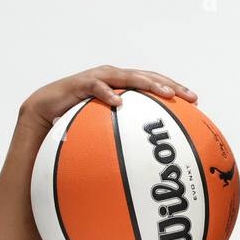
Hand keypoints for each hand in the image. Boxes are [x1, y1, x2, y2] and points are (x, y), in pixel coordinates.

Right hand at [17, 65, 197, 133]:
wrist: (44, 114)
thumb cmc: (75, 126)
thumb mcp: (105, 133)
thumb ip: (125, 139)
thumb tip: (149, 163)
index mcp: (121, 87)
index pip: (152, 84)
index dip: (173, 89)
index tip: (195, 101)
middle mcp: (111, 78)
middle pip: (144, 77)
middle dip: (167, 84)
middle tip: (186, 96)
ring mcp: (94, 79)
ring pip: (124, 77)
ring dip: (145, 83)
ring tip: (163, 92)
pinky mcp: (76, 85)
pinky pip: (94, 88)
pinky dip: (106, 94)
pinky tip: (119, 104)